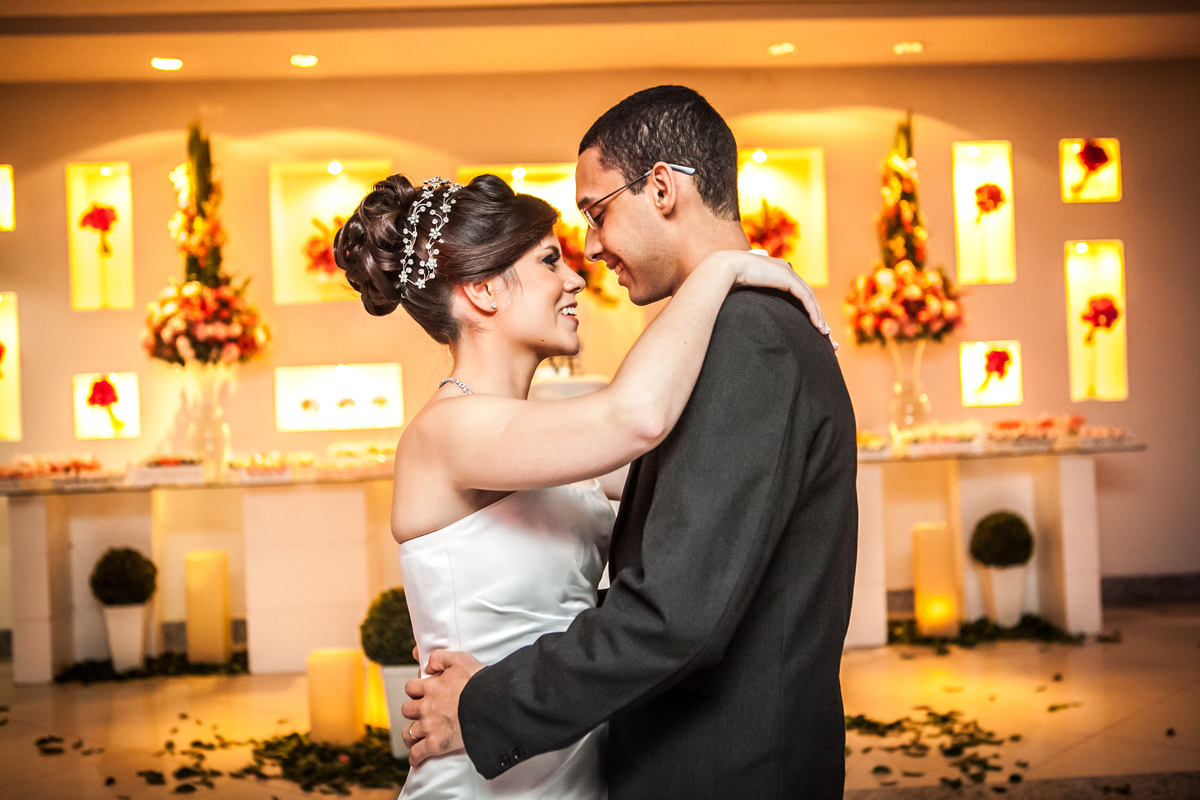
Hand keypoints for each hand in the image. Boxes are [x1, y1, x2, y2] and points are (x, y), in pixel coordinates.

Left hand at [401, 650, 483, 766]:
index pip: (411, 687)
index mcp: (431, 687)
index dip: (416, 689)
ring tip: (416, 735)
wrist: (490, 704)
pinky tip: (416, 760)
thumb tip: (427, 664)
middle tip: (422, 711)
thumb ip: (440, 657)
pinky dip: (415, 757)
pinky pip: (418, 753)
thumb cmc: (479, 683)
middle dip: (413, 710)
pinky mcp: (436, 744)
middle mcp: (426, 706)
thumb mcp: (461, 659)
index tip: (422, 691)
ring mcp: (429, 726)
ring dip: (411, 733)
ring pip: (408, 732)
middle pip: (407, 709)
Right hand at [705, 250, 838, 350]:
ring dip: (818, 315)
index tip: (810, 322)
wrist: (724, 268)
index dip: (806, 306)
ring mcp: (787, 272)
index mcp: (776, 271)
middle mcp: (785, 269)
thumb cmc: (727, 281)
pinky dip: (813, 312)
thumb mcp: (744, 292)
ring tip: (823, 333)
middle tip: (823, 331)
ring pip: (810, 297)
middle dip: (816, 313)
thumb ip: (751, 298)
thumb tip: (745, 311)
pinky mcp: (787, 278)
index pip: (796, 290)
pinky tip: (818, 326)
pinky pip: (806, 298)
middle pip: (807, 294)